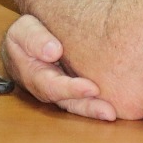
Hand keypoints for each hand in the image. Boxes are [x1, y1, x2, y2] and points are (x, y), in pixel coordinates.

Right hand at [1, 15, 117, 120]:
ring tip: (112, 113)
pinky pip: (85, 98)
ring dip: (93, 110)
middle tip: (108, 111)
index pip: (49, 85)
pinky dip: (98, 102)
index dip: (69, 89)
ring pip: (76, 104)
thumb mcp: (24, 29)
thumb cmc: (29, 31)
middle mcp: (45, 88)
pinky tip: (118, 105)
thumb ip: (34, 38)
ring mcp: (60, 91)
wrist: (34, 35)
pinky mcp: (74, 88)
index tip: (91, 88)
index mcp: (30, 75)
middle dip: (87, 106)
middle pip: (65, 102)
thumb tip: (53, 52)